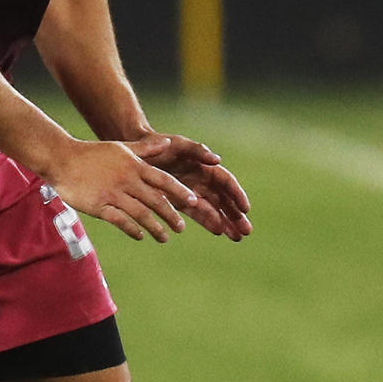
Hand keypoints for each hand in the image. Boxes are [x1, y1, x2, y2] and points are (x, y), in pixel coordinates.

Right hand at [43, 138, 198, 242]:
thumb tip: (167, 143)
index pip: (163, 180)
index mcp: (134, 166)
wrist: (62, 159)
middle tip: (181, 228)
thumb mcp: (121, 147)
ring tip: (164, 238)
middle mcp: (126, 180)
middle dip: (171, 215)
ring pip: (141, 213)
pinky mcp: (99, 206)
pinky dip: (132, 229)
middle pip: (156, 200)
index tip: (193, 202)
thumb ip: (145, 149)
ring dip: (155, 227)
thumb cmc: (92, 153)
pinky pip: (120, 220)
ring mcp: (112, 194)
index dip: (180, 192)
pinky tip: (140, 236)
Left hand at [127, 132, 252, 241]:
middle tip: (246, 231)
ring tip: (237, 238)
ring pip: (213, 210)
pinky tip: (219, 232)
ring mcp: (191, 192)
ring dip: (225, 223)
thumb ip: (197, 151)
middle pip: (223, 200)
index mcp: (205, 166)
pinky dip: (208, 222)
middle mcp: (201, 180)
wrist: (136, 150)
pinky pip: (197, 213)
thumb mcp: (178, 144)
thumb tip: (217, 159)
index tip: (245, 209)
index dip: (237, 195)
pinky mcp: (179, 201)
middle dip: (235, 215)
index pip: (226, 182)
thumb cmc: (158, 144)